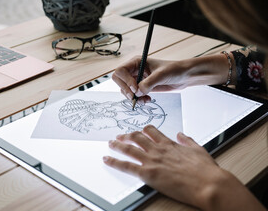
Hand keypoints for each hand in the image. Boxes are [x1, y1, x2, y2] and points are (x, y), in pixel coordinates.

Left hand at [103, 125, 265, 210]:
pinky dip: (114, 162)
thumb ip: (187, 140)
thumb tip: (181, 134)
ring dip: (117, 145)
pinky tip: (106, 159)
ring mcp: (152, 161)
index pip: (152, 132)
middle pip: (137, 137)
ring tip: (110, 143)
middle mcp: (158, 150)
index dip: (143, 130)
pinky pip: (126, 166)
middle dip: (126, 135)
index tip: (138, 130)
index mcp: (170, 144)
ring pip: (129, 149)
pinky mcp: (148, 174)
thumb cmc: (206, 170)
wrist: (209, 184)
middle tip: (120, 136)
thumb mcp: (198, 149)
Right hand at [112, 54, 232, 100]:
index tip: (134, 88)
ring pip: (125, 90)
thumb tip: (137, 92)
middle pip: (119, 81)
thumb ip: (148, 83)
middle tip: (135, 96)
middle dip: (126, 90)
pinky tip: (148, 100)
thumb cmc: (175, 70)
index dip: (125, 80)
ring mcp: (137, 80)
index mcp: (136, 62)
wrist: (184, 76)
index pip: (120, 71)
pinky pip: (133, 96)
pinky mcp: (141, 88)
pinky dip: (138, 100)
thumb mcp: (161, 75)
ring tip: (145, 99)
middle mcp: (134, 70)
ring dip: (133, 97)